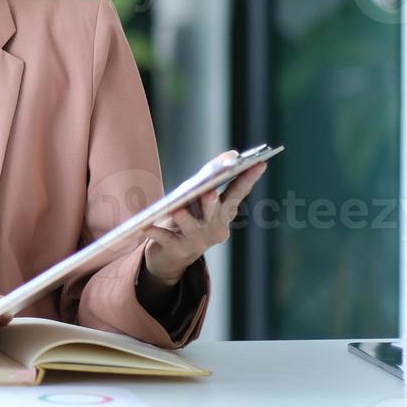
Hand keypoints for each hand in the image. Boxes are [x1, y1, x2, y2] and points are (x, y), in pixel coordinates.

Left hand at [143, 153, 267, 284]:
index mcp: (224, 212)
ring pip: (192, 228)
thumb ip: (214, 176)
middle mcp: (216, 228)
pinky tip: (147, 227)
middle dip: (212, 204)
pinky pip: (166, 239)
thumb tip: (232, 153)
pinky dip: (157, 232)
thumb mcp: (200, 196)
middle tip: (210, 193)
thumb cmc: (189, 217)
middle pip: (215, 214)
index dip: (249, 178)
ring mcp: (197, 241)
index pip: (238, 193)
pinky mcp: (177, 250)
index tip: (260, 162)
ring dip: (185, 219)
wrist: (171, 254)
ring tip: (176, 211)